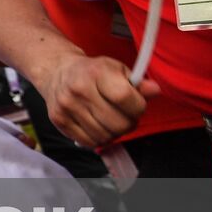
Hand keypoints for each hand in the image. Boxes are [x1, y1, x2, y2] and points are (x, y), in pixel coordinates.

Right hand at [37, 56, 158, 147]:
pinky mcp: (59, 121)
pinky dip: (99, 139)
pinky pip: (89, 142)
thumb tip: (154, 90)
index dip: (138, 107)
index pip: (124, 97)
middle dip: (128, 124)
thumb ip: (137, 83)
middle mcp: (79, 89)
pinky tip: (98, 126)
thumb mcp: (115, 69)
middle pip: (117, 123)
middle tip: (126, 116)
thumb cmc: (91, 72)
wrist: (57, 72)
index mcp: (96, 72)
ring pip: (105, 136)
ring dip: (114, 133)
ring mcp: (67, 106)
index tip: (137, 106)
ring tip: (111, 121)